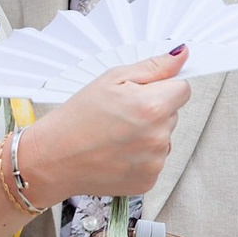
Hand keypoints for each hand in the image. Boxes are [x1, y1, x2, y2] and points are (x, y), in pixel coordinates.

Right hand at [26, 53, 189, 201]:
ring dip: (148, 135)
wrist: (54, 158)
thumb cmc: (77, 118)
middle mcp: (158, 137)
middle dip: (153, 110)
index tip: (142, 93)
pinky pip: (155, 160)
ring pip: (164, 138)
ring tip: (115, 136)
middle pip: (172, 114)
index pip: (183, 89)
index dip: (162, 88)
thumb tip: (181, 56)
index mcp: (152, 107)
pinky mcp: (149, 181)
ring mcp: (155, 162)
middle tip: (120, 114)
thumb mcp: (112, 79)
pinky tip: (117, 153)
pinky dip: (140, 157)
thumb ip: (153, 67)